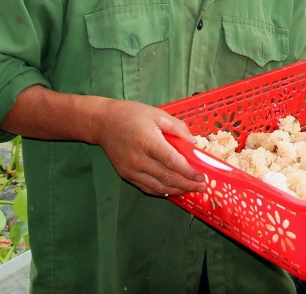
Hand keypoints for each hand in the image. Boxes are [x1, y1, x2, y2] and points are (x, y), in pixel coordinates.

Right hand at [90, 99, 205, 196]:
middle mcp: (139, 159)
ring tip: (191, 189)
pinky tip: (173, 189)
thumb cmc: (132, 115)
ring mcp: (131, 170)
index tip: (202, 175)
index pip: (172, 162)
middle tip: (202, 186)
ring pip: (158, 186)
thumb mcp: (158, 114)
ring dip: (176, 190)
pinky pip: (147, 187)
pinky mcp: (125, 175)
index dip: (189, 171)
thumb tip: (193, 143)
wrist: (103, 122)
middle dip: (187, 184)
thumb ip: (178, 128)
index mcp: (148, 141)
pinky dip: (162, 191)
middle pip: (167, 178)